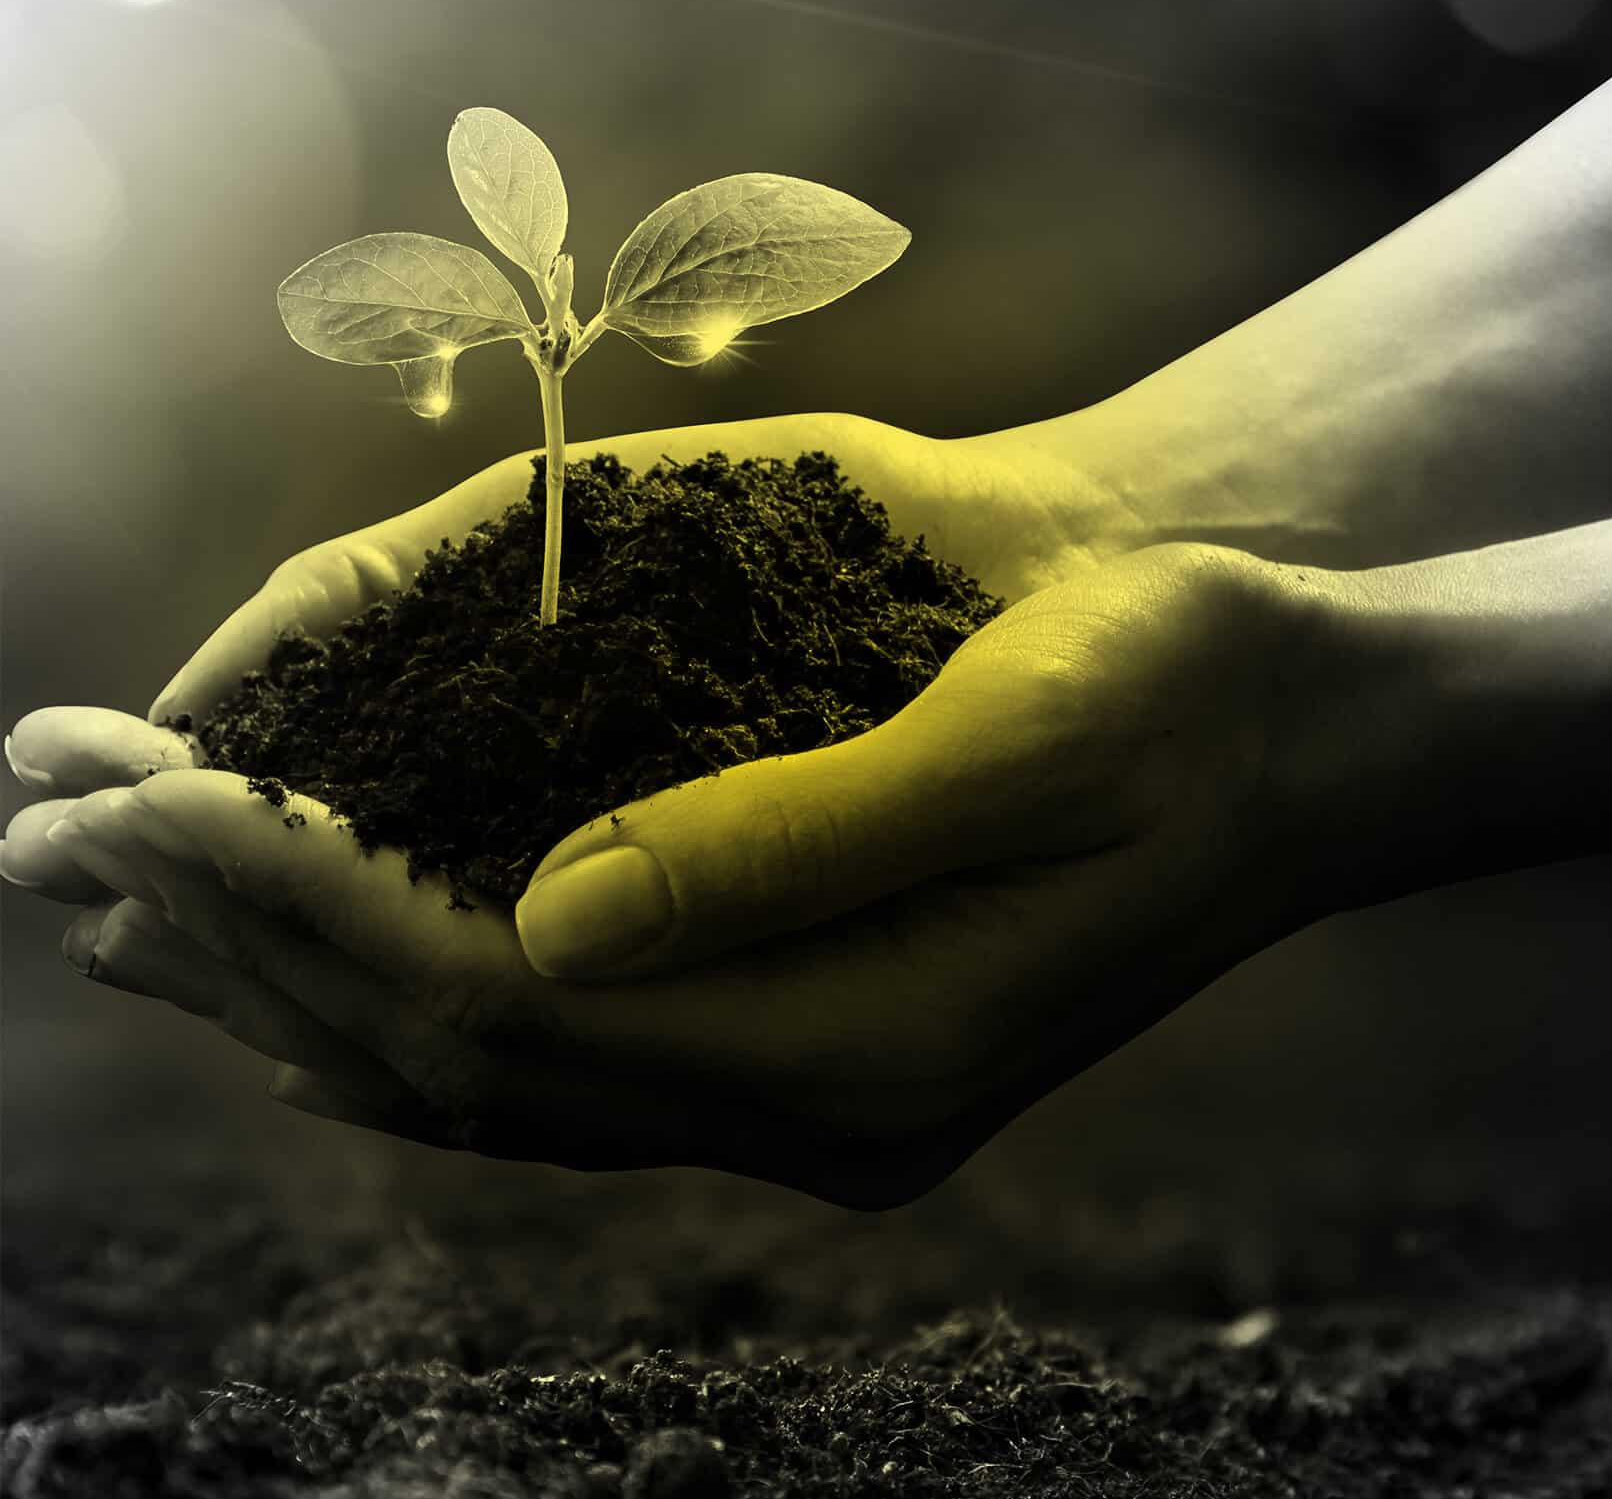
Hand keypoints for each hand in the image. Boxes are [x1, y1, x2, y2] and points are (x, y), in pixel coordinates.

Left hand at [2, 413, 1335, 1205]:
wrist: (1298, 737)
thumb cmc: (1183, 698)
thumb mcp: (1026, 733)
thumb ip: (797, 843)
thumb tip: (542, 919)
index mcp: (867, 1048)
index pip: (510, 1003)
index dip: (304, 902)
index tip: (130, 796)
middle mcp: (815, 1101)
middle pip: (465, 1057)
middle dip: (242, 940)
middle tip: (44, 835)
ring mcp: (809, 1085)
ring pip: (494, 1071)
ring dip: (296, 973)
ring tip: (123, 892)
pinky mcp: (811, 1035)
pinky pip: (565, 1052)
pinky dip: (415, 999)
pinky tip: (313, 961)